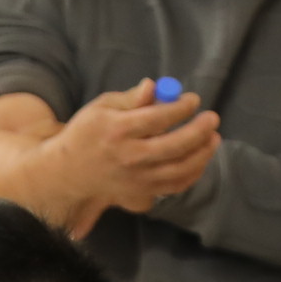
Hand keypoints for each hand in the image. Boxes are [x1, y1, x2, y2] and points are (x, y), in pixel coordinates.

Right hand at [48, 79, 219, 219]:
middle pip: (174, 145)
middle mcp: (128, 157)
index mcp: (117, 131)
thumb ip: (130, 98)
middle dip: (200, 130)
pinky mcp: (140, 194)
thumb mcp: (101, 107)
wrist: (67, 173)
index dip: (182, 107)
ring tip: (213, 138)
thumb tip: (154, 86)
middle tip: (212, 118)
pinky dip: (192, 173)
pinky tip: (199, 159)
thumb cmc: (86, 134)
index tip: (193, 101)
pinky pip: (174, 186)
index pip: (158, 118)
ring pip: (180, 170)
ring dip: (203, 153)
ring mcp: (136, 179)